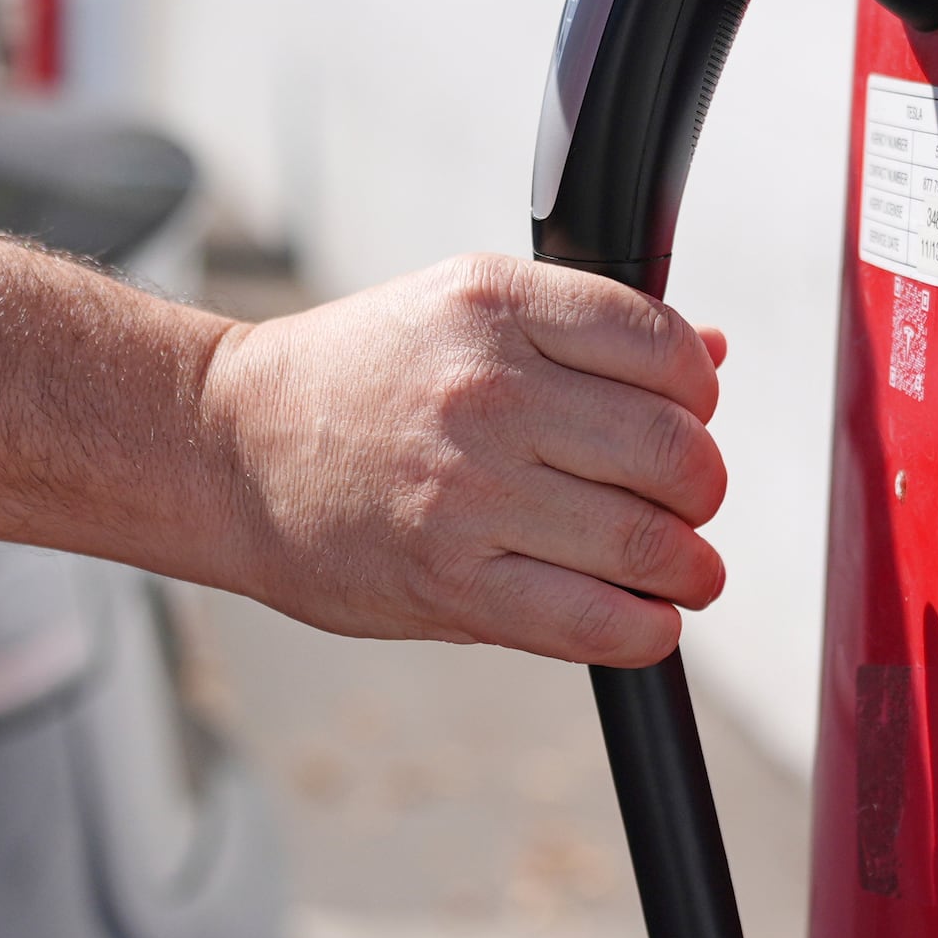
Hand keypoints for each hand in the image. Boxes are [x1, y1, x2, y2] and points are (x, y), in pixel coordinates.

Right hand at [191, 255, 729, 666]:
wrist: (227, 447)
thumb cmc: (350, 379)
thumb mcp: (459, 311)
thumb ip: (583, 332)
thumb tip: (710, 353)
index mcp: (495, 306)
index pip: (664, 346)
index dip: (698, 396)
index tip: (688, 422)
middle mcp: (487, 390)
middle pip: (672, 452)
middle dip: (701, 491)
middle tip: (689, 506)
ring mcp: (468, 489)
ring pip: (645, 542)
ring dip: (689, 570)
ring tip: (682, 573)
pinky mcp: (450, 581)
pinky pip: (592, 621)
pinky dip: (644, 632)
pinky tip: (643, 621)